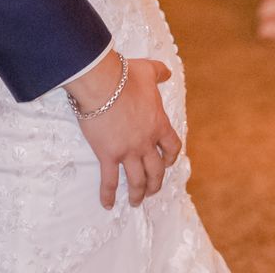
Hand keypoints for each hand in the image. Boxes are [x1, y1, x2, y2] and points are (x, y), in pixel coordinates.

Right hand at [69, 53, 180, 208]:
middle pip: (156, 170)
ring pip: (138, 180)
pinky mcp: (108, 155)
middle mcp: (146, 142)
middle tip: (152, 190)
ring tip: (136, 202)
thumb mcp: (148, 71)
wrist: (102, 84)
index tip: (167, 164)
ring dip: (138, 193)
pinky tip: (107, 204)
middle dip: (156, 183)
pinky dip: (108, 194)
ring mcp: (128, 151)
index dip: (171, 158)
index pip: (172, 147)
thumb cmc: (124, 76)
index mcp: (158, 124)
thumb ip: (159, 73)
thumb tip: (166, 72)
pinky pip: (109, 180)